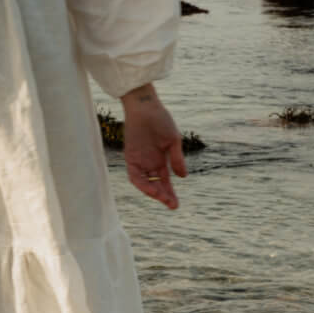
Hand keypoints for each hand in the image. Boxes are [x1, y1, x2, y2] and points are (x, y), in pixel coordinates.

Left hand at [121, 83, 186, 209]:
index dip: (170, 193)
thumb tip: (183, 177)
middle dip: (163, 196)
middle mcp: (149, 163)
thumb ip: (176, 159)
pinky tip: (151, 188)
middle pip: (155, 185)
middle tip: (172, 205)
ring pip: (145, 183)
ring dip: (153, 192)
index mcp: (161, 160)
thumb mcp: (173, 141)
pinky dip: (142, 183)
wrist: (145, 106)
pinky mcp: (130, 156)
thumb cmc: (161, 120)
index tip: (176, 205)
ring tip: (162, 197)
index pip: (165, 182)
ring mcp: (139, 160)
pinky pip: (135, 175)